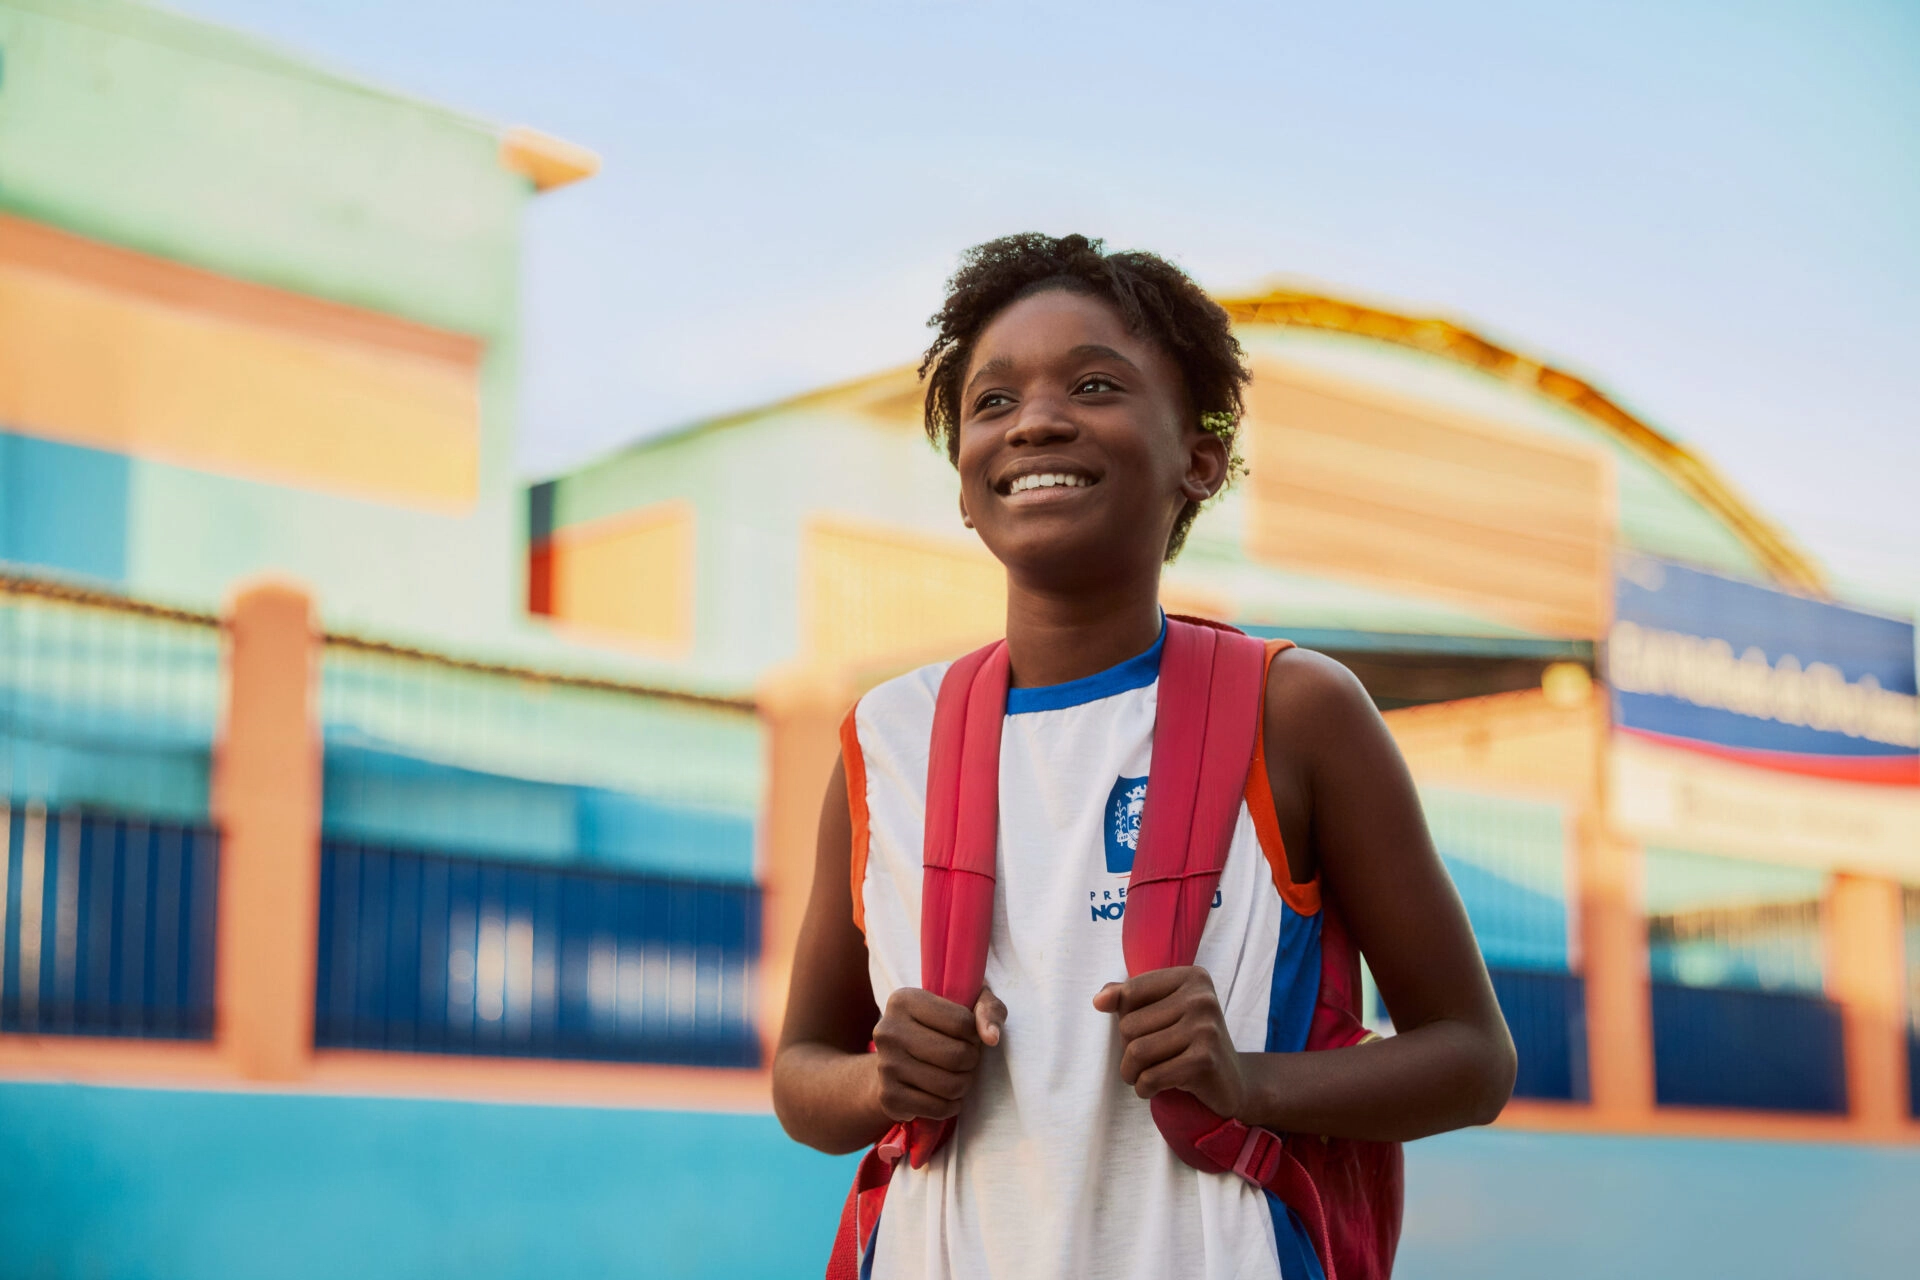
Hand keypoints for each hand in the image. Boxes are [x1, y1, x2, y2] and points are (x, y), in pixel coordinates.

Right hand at [870, 986, 1007, 1123]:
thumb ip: (988, 1010)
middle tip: (966, 1059)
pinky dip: (952, 1105)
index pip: (962, 1022)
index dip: (974, 1033)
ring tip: (958, 1076)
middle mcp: (889, 1031)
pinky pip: (938, 1108)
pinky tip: (946, 1095)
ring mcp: (885, 1066)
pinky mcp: (889, 1098)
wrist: (894, 1062)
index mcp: (904, 1001)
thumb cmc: (938, 1028)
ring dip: (964, 1084)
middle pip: (957, 1056)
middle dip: (972, 1061)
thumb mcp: (967, 1005)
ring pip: (950, 1085)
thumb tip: (992, 1038)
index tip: (967, 1035)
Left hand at [1093, 966, 1246, 1118]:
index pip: (1130, 992)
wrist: (1233, 1083)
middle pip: (1129, 1024)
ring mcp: (1206, 1028)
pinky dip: (1144, 1088)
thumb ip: (1128, 998)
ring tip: (1144, 1075)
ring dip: (1131, 1073)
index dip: (1124, 1018)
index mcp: (1192, 976)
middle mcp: (1202, 997)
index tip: (1142, 1032)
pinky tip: (1154, 1089)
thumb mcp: (1163, 1012)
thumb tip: (1099, 1000)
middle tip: (1148, 1060)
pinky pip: (1151, 1077)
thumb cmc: (1188, 1043)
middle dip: (1128, 1050)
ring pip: (1136, 1052)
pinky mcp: (1204, 1060)